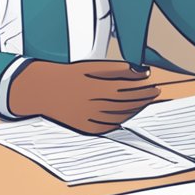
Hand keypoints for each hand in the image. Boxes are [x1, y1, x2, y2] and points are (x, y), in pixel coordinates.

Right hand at [7, 60, 160, 134]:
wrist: (41, 91)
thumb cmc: (66, 76)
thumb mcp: (89, 66)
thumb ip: (116, 68)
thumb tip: (140, 70)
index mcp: (93, 88)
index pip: (127, 89)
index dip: (143, 88)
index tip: (154, 85)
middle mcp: (92, 104)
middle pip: (125, 103)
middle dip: (143, 98)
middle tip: (154, 93)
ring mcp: (88, 118)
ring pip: (119, 116)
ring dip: (135, 109)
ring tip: (145, 102)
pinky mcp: (84, 127)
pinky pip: (108, 126)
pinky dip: (121, 121)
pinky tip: (129, 114)